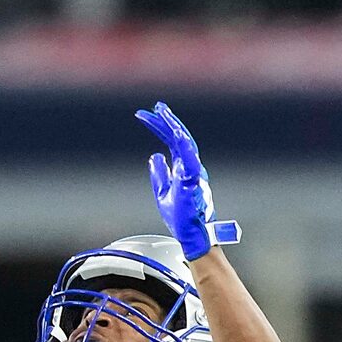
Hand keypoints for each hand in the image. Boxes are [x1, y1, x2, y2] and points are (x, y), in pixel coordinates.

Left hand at [136, 101, 239, 262]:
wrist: (190, 234)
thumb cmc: (181, 217)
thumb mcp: (162, 192)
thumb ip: (159, 174)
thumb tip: (154, 157)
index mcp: (184, 167)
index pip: (172, 141)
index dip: (161, 127)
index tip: (148, 114)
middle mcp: (190, 166)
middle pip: (178, 138)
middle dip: (166, 122)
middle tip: (155, 107)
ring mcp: (193, 174)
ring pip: (185, 145)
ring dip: (174, 129)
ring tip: (163, 115)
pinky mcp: (192, 185)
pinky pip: (190, 164)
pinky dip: (184, 150)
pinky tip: (177, 136)